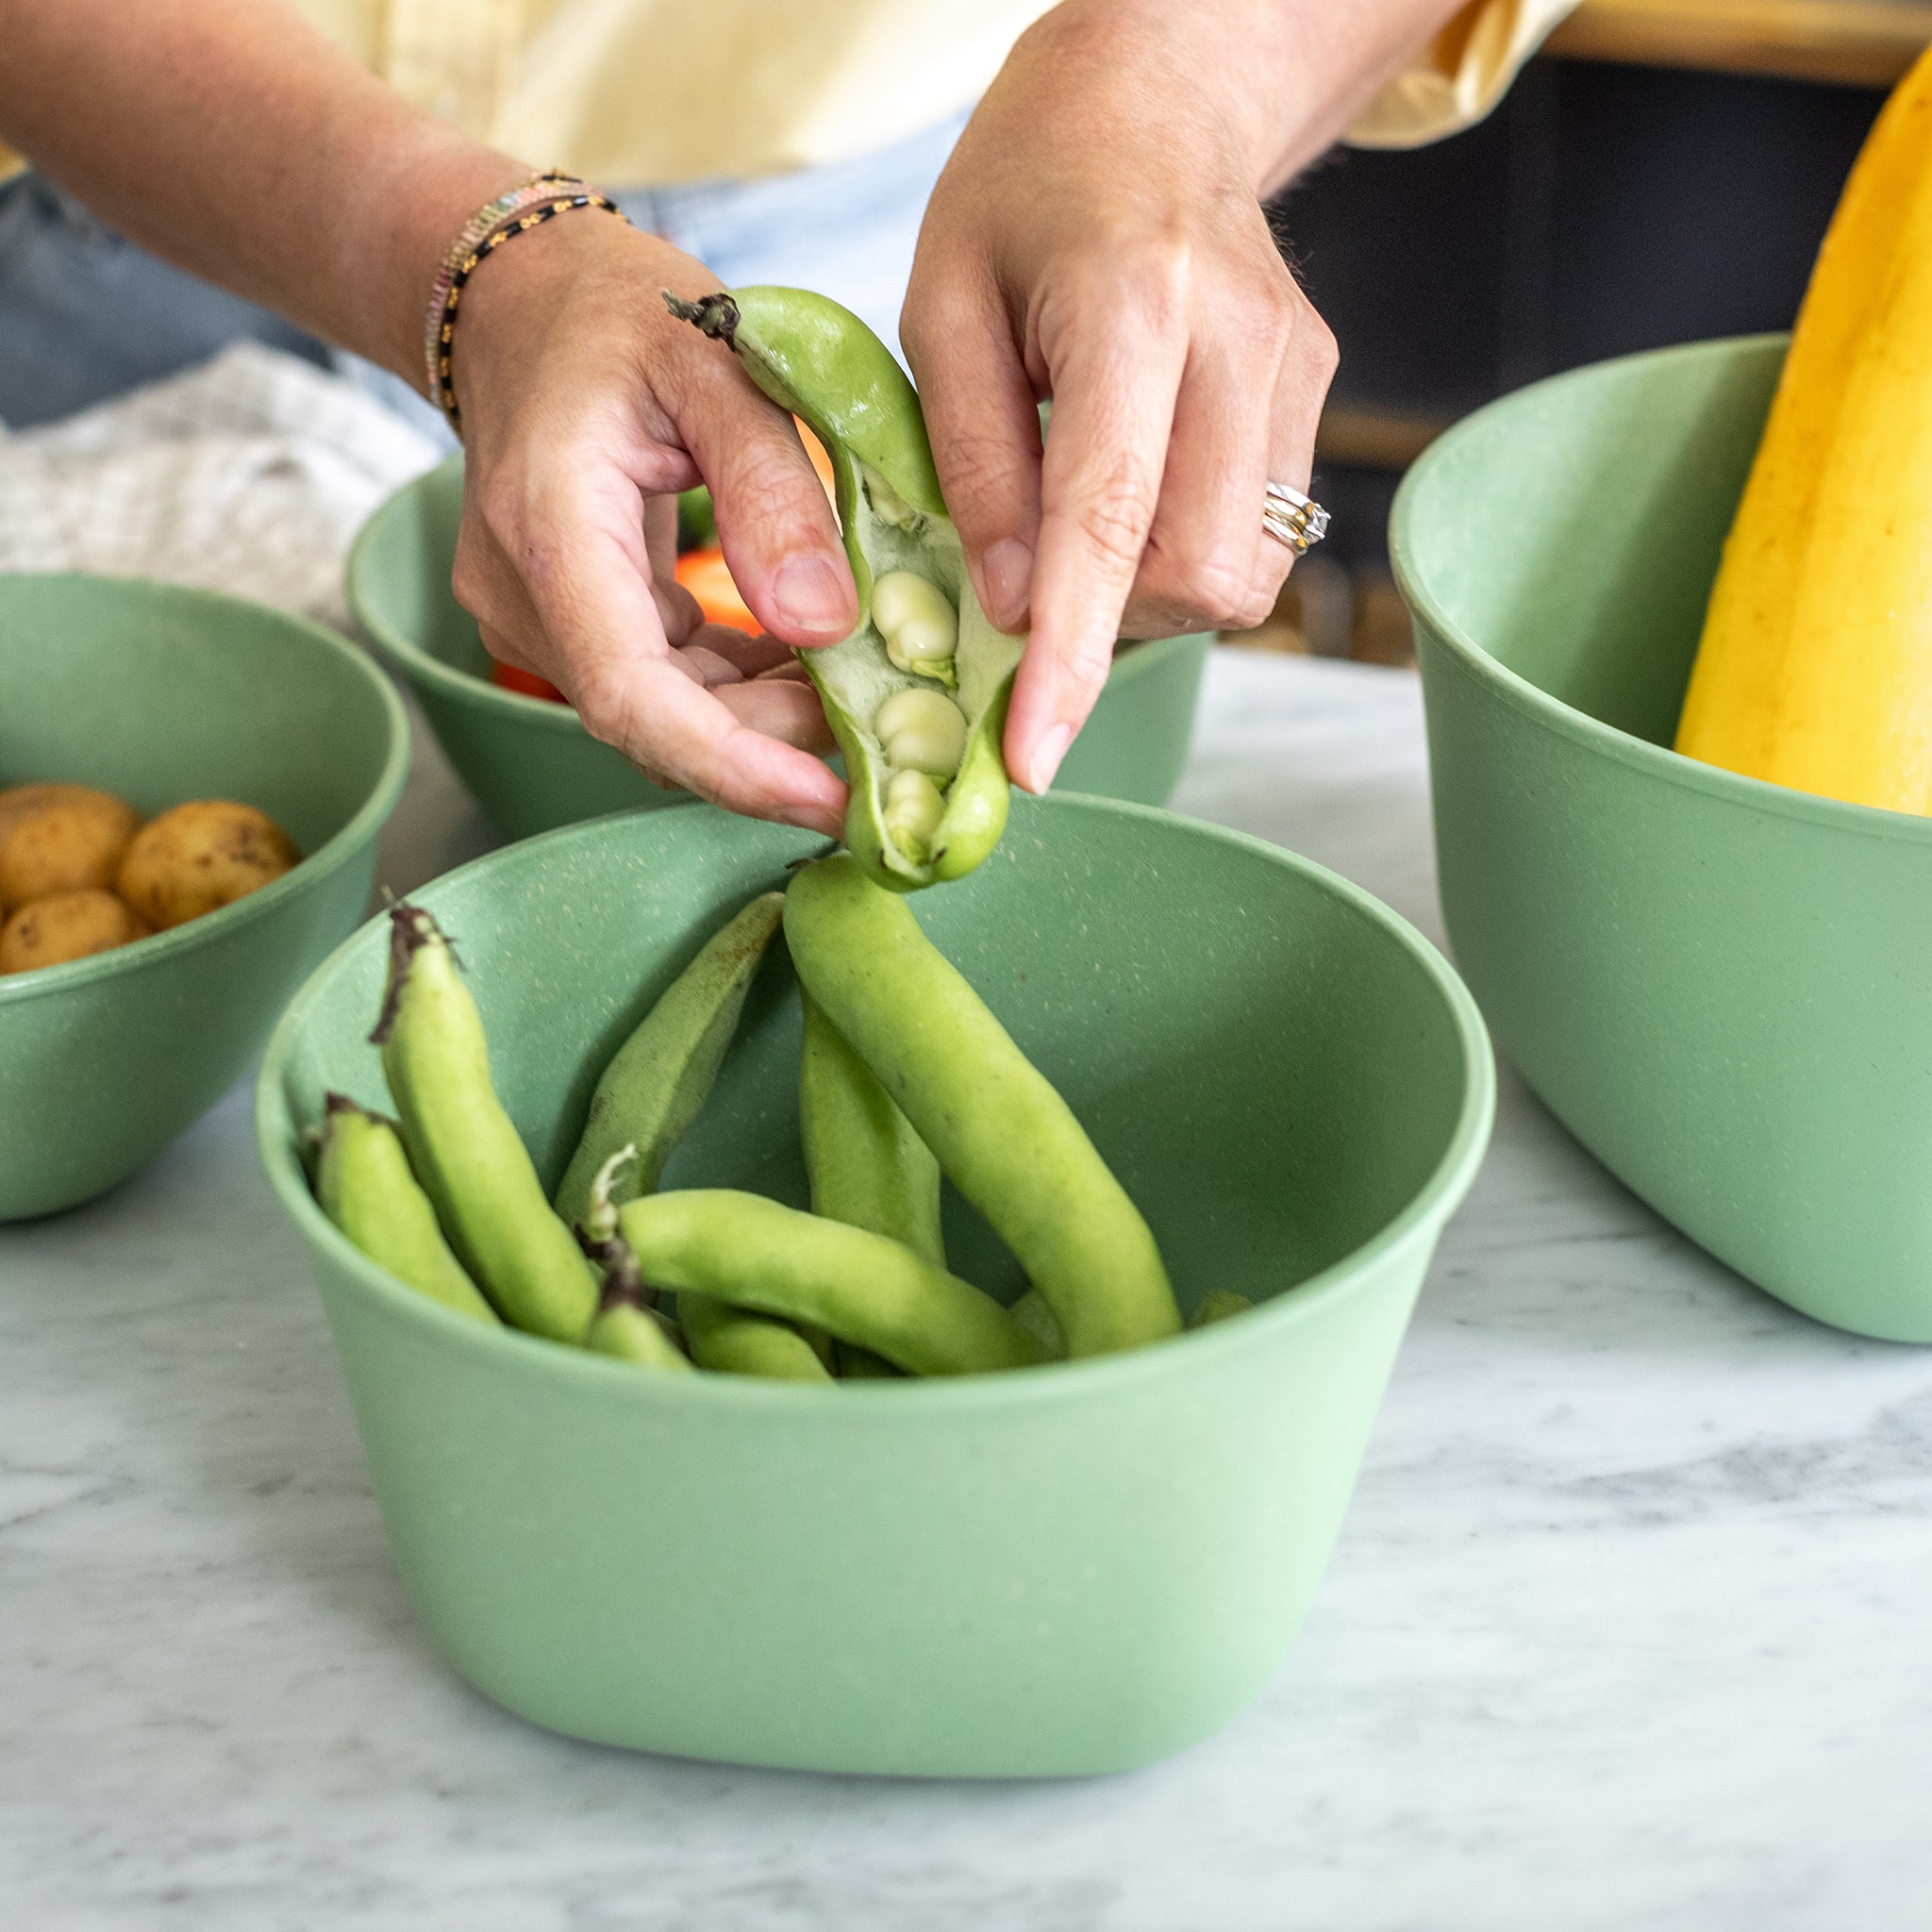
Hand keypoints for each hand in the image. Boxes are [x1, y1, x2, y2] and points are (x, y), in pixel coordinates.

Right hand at [448, 213, 856, 832]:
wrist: (521, 300)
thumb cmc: (619, 311)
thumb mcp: (717, 365)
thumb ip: (772, 490)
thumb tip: (826, 625)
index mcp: (548, 529)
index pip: (630, 696)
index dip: (730, 766)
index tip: (829, 799)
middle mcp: (522, 594)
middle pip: (653, 724)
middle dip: (773, 746)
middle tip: (887, 734)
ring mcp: (535, 618)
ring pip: (662, 713)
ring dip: (765, 718)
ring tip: (862, 686)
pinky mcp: (567, 624)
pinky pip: (662, 683)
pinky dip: (740, 687)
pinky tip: (811, 662)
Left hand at [902, 0, 1338, 792]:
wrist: (1157, 96)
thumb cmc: (1024, 190)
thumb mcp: (941, 302)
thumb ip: (971, 459)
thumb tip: (1005, 607)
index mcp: (1132, 304)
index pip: (1111, 518)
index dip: (1074, 653)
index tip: (1037, 751)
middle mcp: (1239, 340)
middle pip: (1202, 571)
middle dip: (1114, 619)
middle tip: (1038, 582)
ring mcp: (1296, 364)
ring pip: (1244, 573)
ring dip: (1150, 592)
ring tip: (1087, 522)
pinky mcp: (1319, 384)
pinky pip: (1261, 531)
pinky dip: (1184, 549)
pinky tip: (1139, 485)